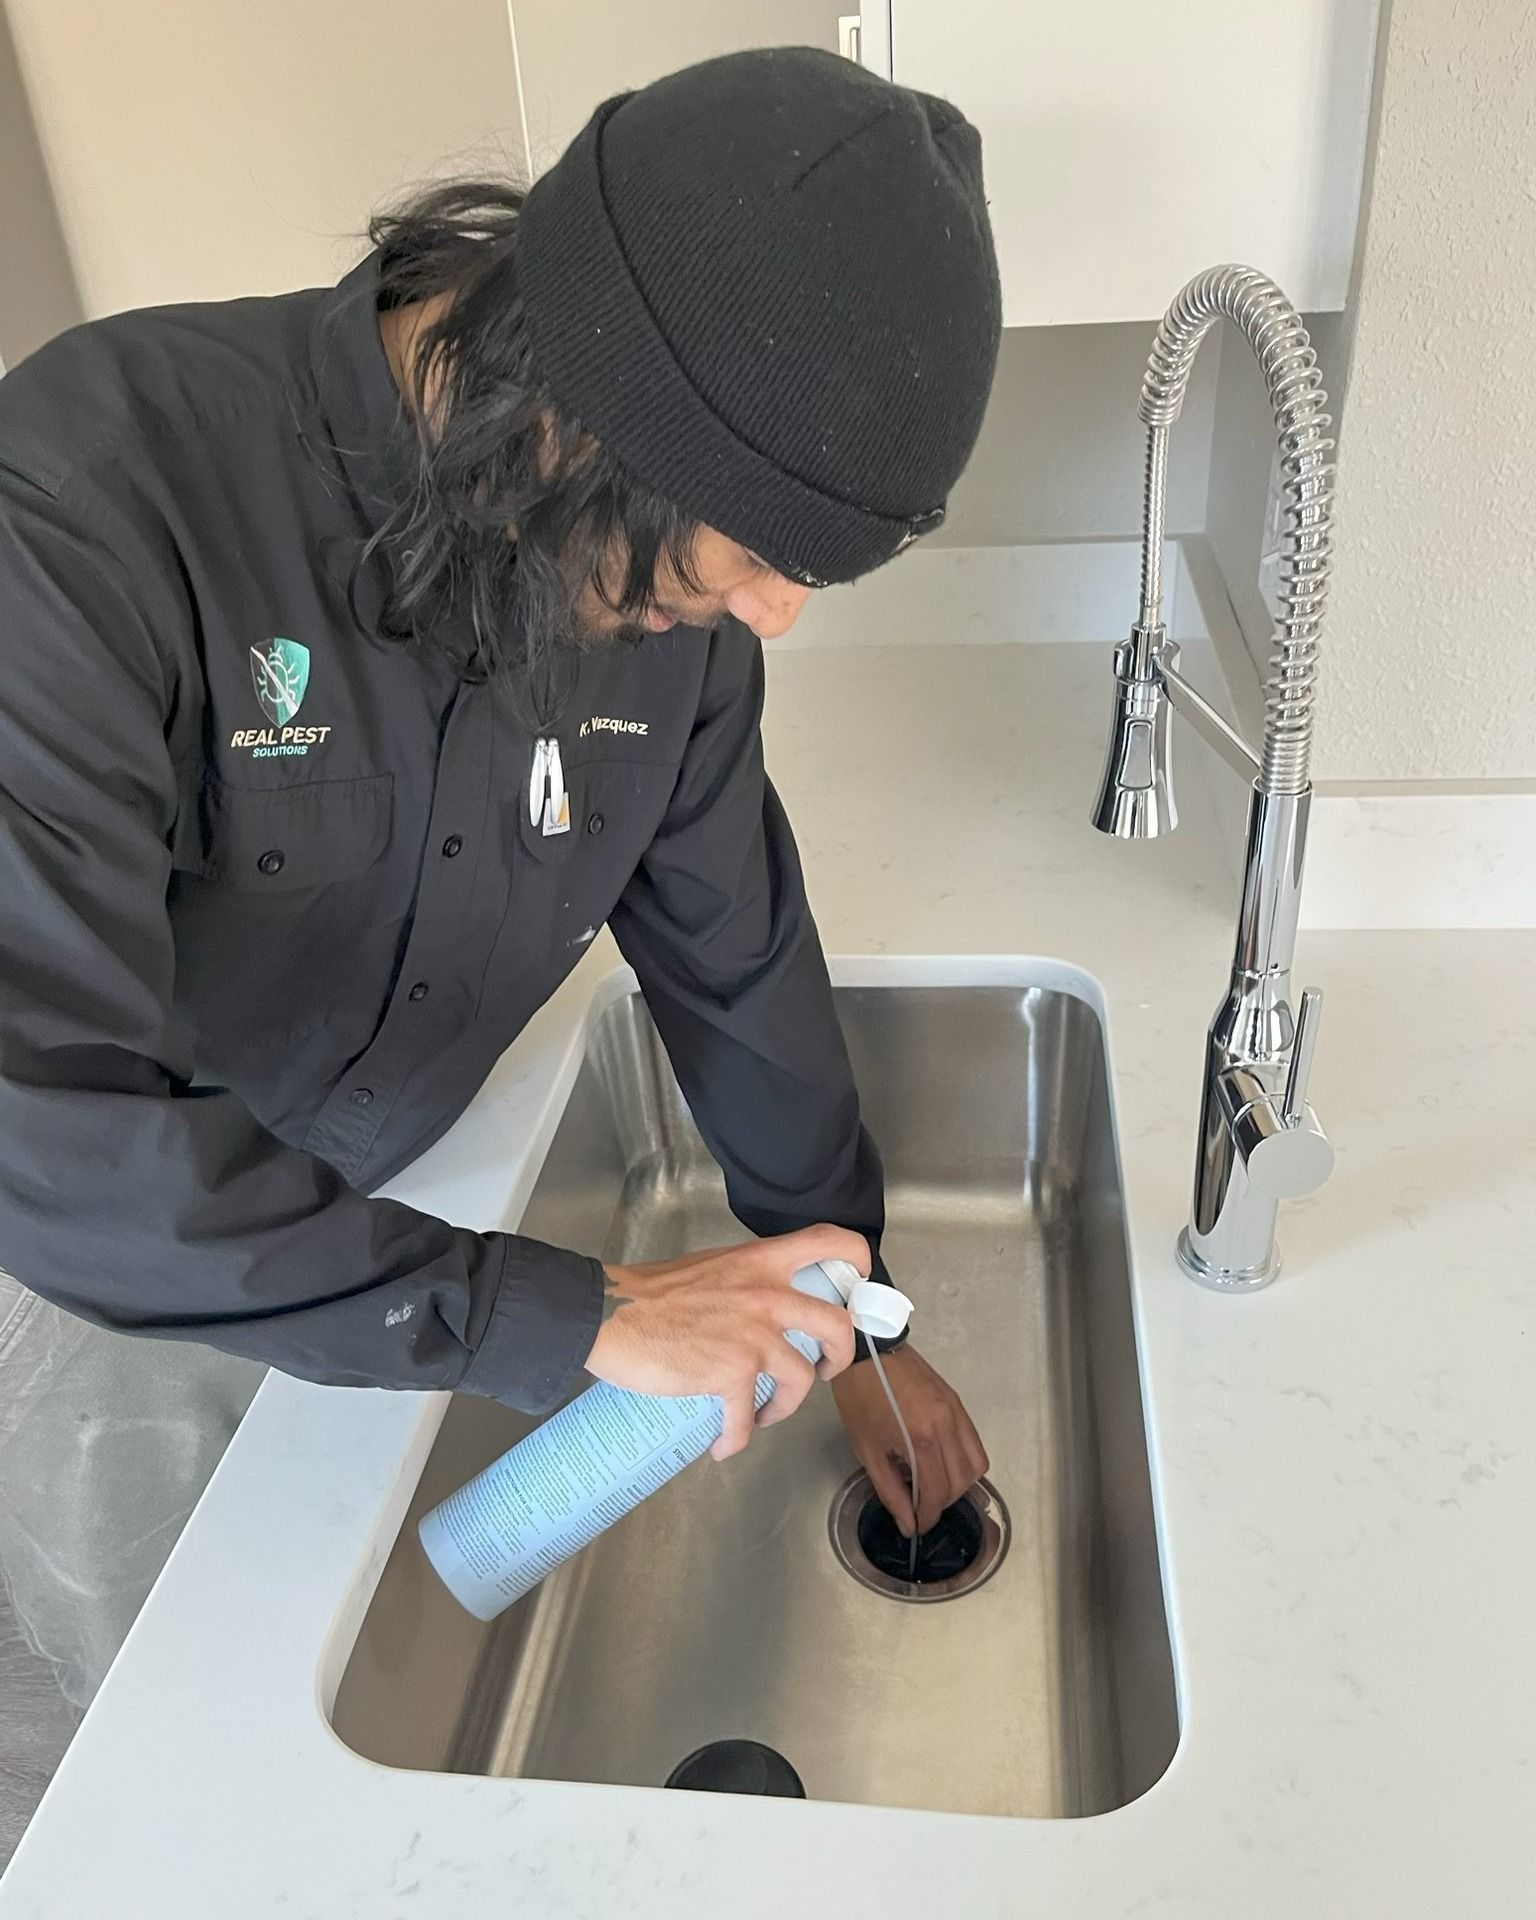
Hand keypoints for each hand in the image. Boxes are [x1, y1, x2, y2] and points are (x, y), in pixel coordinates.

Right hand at [587, 1226, 864, 1462]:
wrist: (609, 1316)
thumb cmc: (649, 1293)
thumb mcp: (710, 1268)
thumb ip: (744, 1281)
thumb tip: (758, 1305)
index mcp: (761, 1262)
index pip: (830, 1242)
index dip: (857, 1262)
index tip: (857, 1287)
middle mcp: (767, 1295)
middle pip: (837, 1325)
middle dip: (840, 1356)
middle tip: (823, 1368)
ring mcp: (753, 1335)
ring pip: (802, 1378)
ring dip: (785, 1406)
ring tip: (764, 1414)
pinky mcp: (731, 1373)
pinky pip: (748, 1418)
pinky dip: (738, 1438)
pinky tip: (724, 1444)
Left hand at [832, 1347, 987, 1536]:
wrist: (866, 1349)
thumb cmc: (860, 1398)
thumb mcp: (867, 1450)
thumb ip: (890, 1490)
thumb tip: (908, 1523)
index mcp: (921, 1439)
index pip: (938, 1493)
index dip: (927, 1516)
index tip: (916, 1525)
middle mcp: (947, 1426)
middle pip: (961, 1482)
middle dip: (942, 1503)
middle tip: (921, 1507)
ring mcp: (957, 1412)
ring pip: (976, 1464)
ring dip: (958, 1483)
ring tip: (933, 1485)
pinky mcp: (958, 1402)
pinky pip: (974, 1441)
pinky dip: (964, 1460)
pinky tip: (942, 1462)